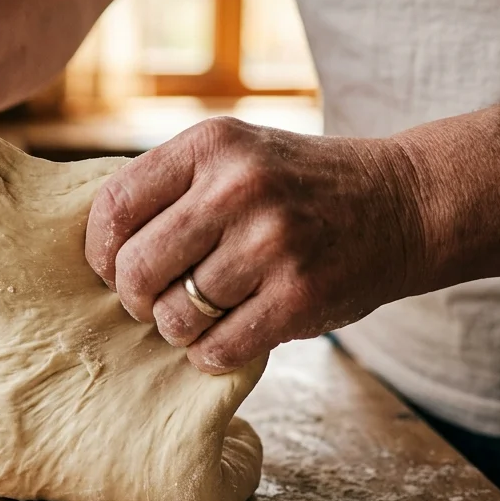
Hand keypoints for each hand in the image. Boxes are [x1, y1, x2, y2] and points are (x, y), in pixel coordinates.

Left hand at [85, 117, 424, 373]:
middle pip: (136, 270)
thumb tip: (94, 248)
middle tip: (152, 301)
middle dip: (134, 299)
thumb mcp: (234, 155)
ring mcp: (272, 243)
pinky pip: (218, 348)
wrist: (405, 203)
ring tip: (200, 314)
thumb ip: (169, 186)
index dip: (99, 251)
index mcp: (210, 146)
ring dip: (177, 329)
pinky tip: (226, 336)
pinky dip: (210, 354)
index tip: (112, 267)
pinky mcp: (300, 295)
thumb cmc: (297, 187)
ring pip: (175, 316)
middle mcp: (238, 188)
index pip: (114, 207)